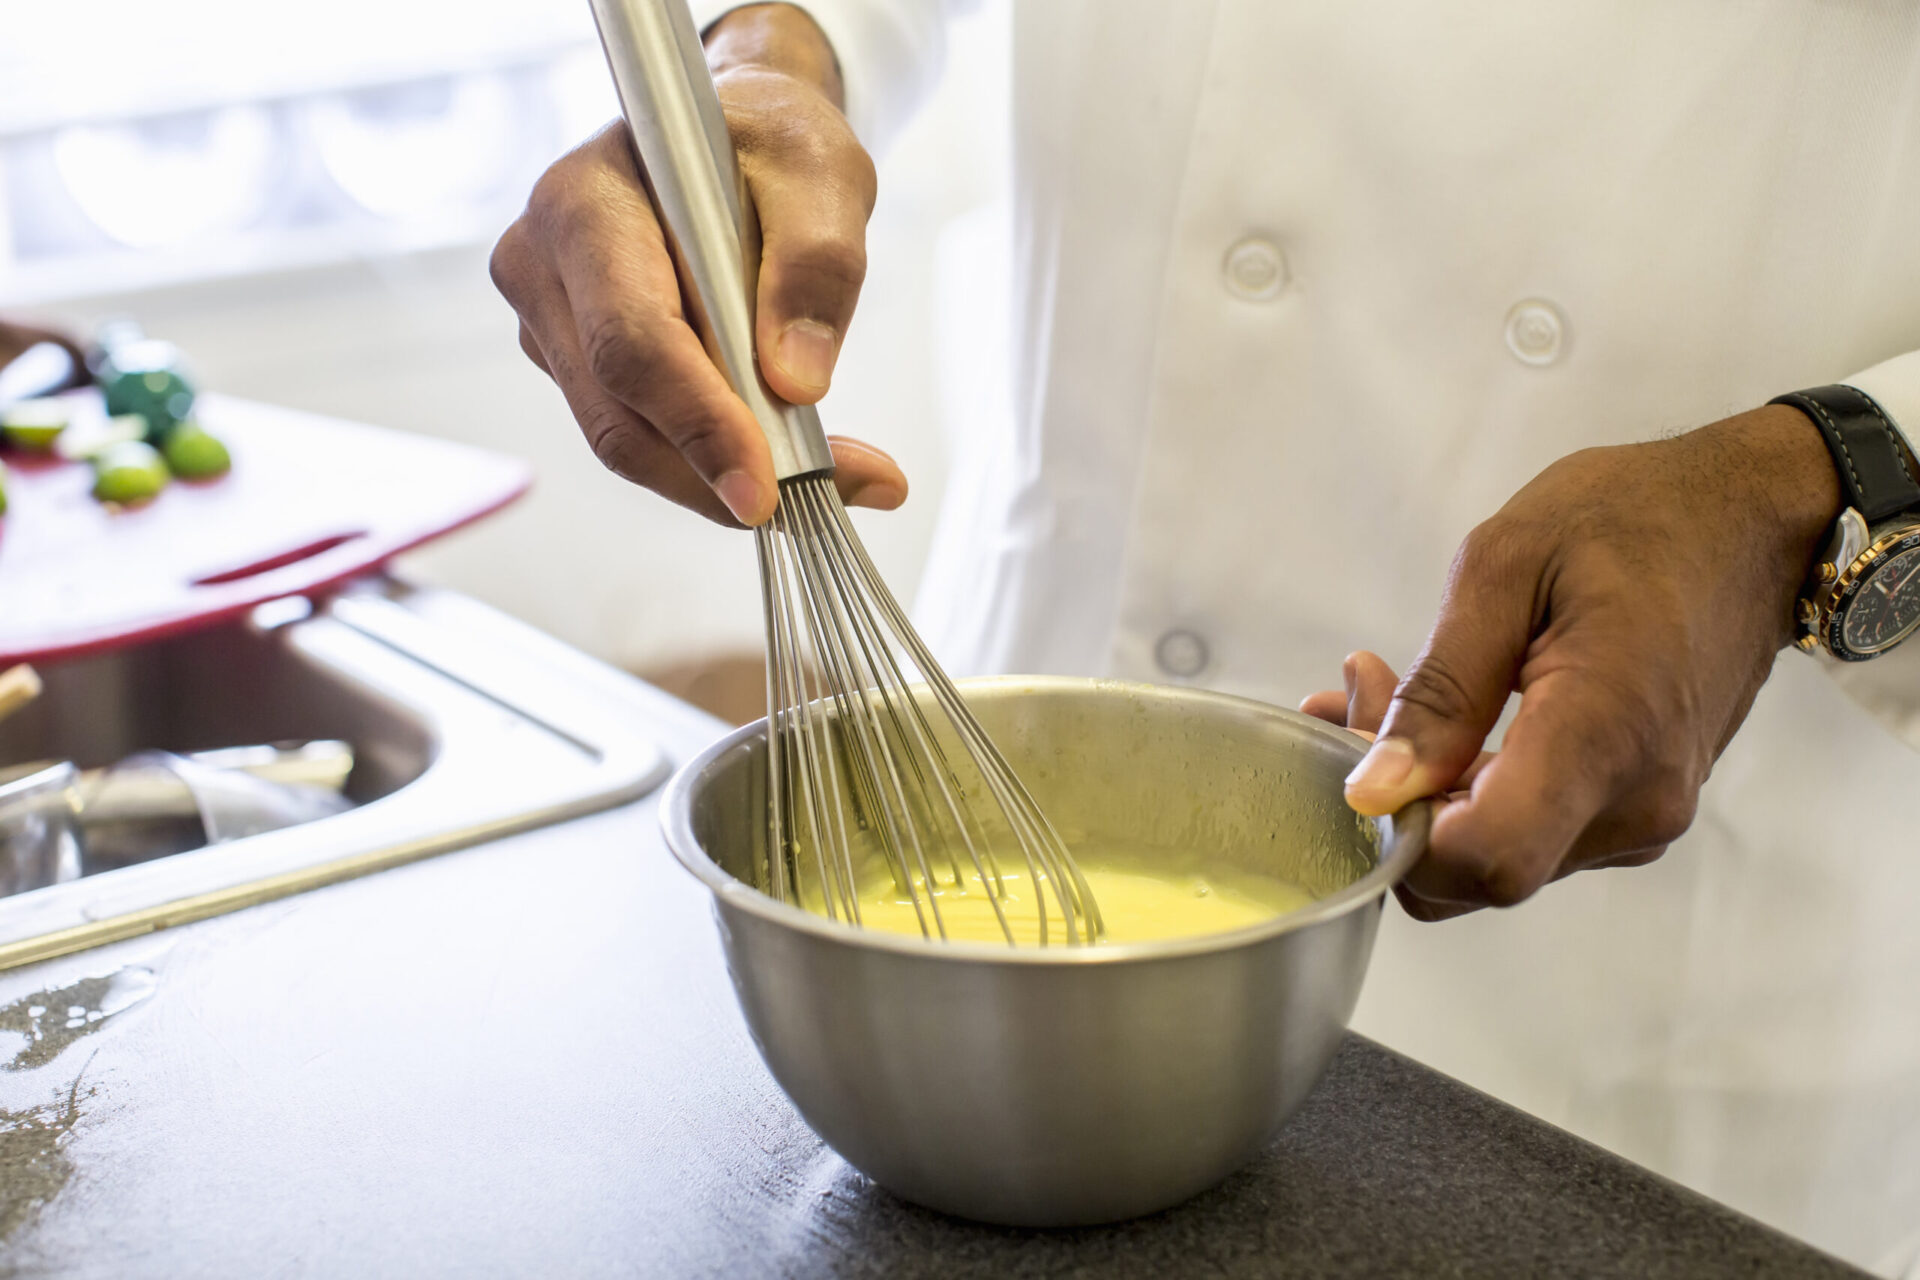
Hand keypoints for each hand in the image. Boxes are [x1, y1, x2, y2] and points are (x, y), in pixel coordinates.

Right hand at [489, 3, 905, 525]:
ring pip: (627, 439)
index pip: (632, 341)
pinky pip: (640, 433)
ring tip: (837, 473)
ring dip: (723, 475)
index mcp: (585, 204)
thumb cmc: (766, 142)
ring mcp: (551, 321)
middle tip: (828, 497)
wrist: (732, 135)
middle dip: (719, 472)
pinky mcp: (575, 360)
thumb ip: (815, 264)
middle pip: (618, 414)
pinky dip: (713, 457)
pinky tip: (785, 450)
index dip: (698, 425)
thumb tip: (797, 382)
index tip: (766, 489)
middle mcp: (543, 266)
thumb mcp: (820, 173)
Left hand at [1299, 405, 1841, 920]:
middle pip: (1479, 872)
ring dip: (1425, 790)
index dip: (1401, 831)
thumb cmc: (1635, 519)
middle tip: (1361, 691)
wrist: (1752, 524)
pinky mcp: (1640, 812)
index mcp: (1604, 735)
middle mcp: (1636, 803)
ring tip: (1383, 687)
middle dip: (1396, 800)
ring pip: (1498, 858)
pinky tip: (1440, 720)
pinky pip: (1534, 832)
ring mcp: (1645, 818)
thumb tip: (1374, 791)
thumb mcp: (1505, 567)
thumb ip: (1440, 690)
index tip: (1360, 745)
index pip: (1488, 859)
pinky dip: (1469, 789)